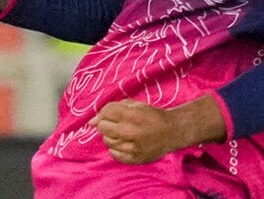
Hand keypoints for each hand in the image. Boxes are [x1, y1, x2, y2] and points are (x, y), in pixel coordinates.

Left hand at [88, 96, 225, 163]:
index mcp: (132, 115)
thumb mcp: (136, 105)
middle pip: (102, 127)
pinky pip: (113, 153)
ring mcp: (132, 147)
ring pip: (107, 141)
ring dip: (112, 136)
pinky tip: (126, 142)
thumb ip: (113, 108)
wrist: (172, 132)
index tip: (112, 114)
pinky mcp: (134, 159)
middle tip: (118, 124)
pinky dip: (116, 148)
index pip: (105, 112)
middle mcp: (131, 131)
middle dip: (107, 123)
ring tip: (124, 133)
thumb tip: (90, 122)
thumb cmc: (152, 116)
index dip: (105, 112)